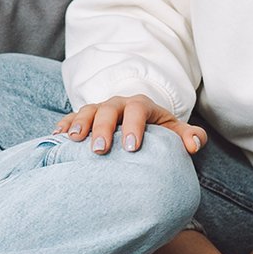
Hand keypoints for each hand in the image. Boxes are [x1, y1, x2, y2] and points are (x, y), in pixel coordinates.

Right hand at [58, 94, 207, 154]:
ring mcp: (99, 109)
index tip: (132, 148)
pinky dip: (64, 125)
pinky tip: (57, 137)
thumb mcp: (175, 131)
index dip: (134, 126)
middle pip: (108, 109)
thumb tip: (194, 145)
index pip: (137, 110)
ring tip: (73, 140)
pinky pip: (71, 117)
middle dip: (103, 128)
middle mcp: (118, 103)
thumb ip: (190, 136)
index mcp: (141, 105)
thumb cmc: (158, 132)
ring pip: (87, 110)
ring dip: (79, 124)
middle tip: (100, 150)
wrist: (141, 122)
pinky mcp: (85, 117)